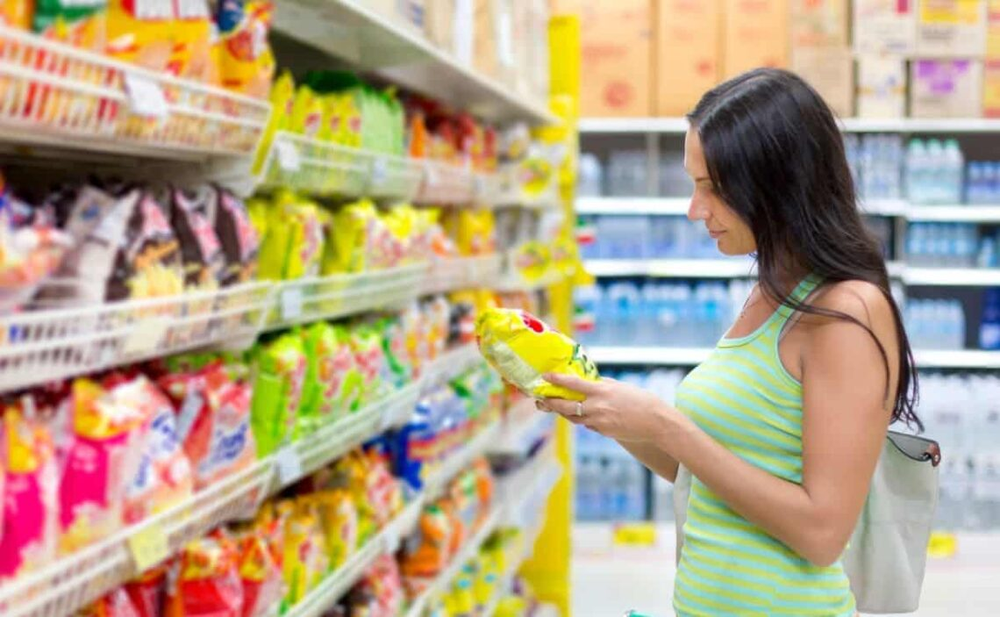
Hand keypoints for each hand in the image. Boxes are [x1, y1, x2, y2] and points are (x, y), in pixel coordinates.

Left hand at [538, 373, 679, 443]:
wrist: (656, 423)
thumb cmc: (641, 400)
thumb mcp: (620, 387)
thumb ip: (602, 385)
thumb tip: (588, 381)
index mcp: (601, 392)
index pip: (573, 384)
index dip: (557, 380)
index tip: (545, 377)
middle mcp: (597, 407)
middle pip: (565, 406)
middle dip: (551, 403)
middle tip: (540, 400)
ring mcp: (598, 422)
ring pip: (573, 418)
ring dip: (562, 412)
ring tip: (553, 406)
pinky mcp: (602, 432)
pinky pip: (587, 425)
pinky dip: (583, 419)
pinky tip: (581, 415)